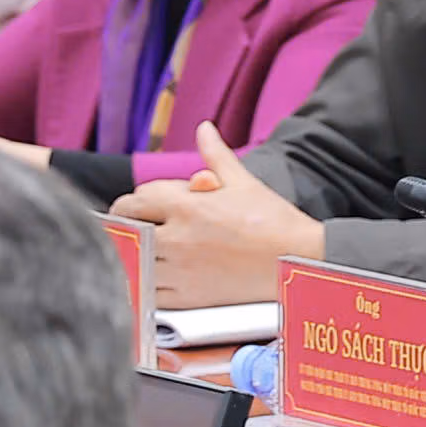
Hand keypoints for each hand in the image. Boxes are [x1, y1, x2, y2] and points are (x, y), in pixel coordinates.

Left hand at [112, 122, 323, 307]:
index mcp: (188, 207)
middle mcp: (179, 238)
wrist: (298, 258)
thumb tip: (204, 130)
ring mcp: (182, 270)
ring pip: (135, 263)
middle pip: (128, 232)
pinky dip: (146, 284)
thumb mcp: (243, 181)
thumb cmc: (274, 220)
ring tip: (145, 251)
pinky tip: (156, 275)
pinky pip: (149, 293)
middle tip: (135, 228)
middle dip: (129, 227)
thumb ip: (216, 155)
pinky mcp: (190, 297)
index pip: (135, 201)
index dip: (130, 202)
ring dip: (135, 256)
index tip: (134, 207)